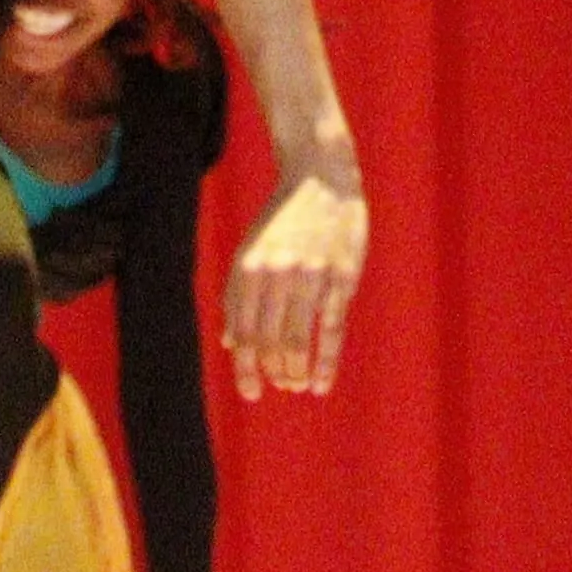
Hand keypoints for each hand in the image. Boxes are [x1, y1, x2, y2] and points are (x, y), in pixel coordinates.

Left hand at [221, 162, 365, 397]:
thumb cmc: (284, 221)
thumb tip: (230, 344)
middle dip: (273, 372)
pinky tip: (322, 381)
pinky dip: (326, 361)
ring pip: (298, 339)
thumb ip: (238, 296)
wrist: (321, 178)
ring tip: (297, 385)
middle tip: (281, 386)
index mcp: (248, 269)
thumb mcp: (251, 251)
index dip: (246, 368)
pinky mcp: (341, 275)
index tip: (252, 393)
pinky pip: (331, 328)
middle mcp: (275, 273)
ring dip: (296, 371)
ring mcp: (310, 274)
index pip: (243, 332)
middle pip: (269, 340)